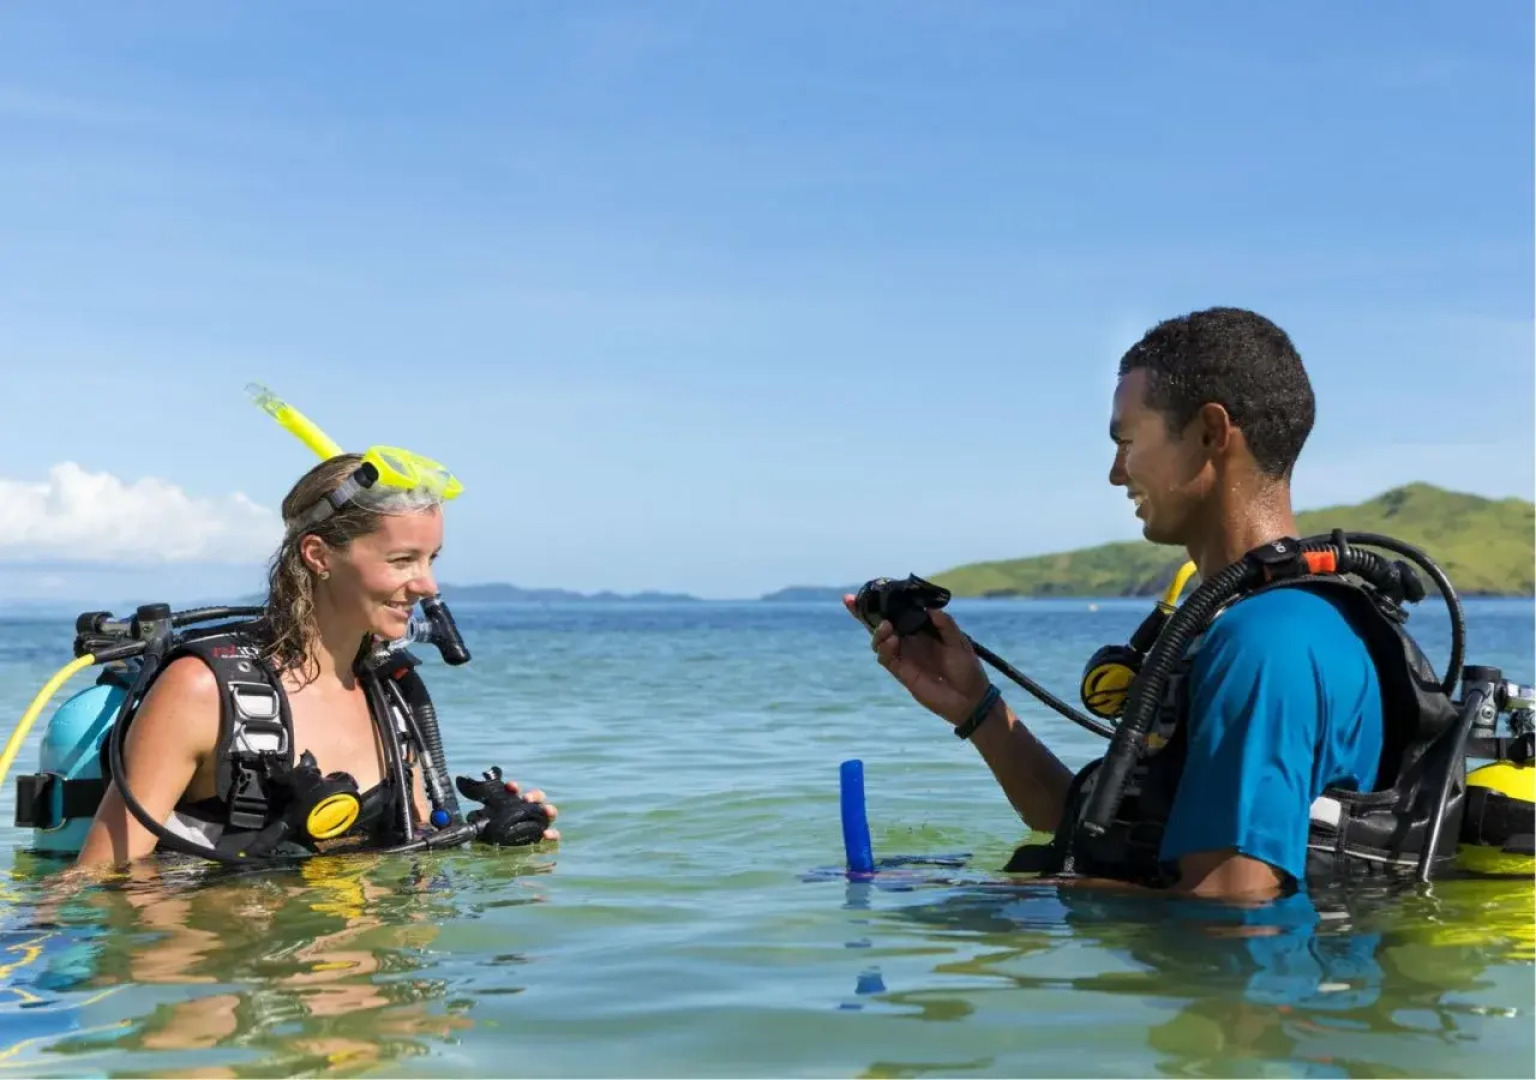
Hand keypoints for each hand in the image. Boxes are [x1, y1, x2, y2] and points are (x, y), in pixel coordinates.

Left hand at [455, 769, 559, 845]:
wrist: (504, 858)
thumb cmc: (496, 836)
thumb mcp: (485, 827)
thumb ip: (479, 820)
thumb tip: (469, 818)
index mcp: (514, 804)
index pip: (516, 792)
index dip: (514, 787)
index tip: (510, 786)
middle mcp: (529, 810)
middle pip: (537, 797)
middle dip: (534, 795)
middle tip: (526, 799)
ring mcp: (539, 823)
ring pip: (549, 811)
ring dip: (549, 809)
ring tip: (546, 811)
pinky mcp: (545, 837)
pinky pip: (554, 834)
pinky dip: (553, 833)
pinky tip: (547, 834)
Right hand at [843, 594, 992, 726]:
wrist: (970, 698)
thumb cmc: (967, 669)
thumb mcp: (959, 642)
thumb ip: (945, 624)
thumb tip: (929, 608)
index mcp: (921, 630)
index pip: (897, 614)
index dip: (882, 604)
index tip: (868, 591)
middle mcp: (908, 642)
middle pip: (880, 625)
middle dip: (863, 614)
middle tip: (851, 601)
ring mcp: (904, 657)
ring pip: (879, 641)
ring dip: (877, 632)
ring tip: (886, 626)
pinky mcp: (902, 673)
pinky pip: (886, 659)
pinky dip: (884, 649)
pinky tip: (892, 641)